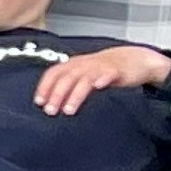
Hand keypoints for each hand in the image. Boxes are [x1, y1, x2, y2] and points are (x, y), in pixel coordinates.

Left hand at [36, 43, 170, 114]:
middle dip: (56, 95)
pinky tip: (98, 87)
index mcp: (73, 65)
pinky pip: (108, 74)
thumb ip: (69, 85)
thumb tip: (52, 102)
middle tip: (51, 111)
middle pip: (66, 78)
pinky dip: (102, 79)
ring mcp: (99, 67)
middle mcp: (83, 65)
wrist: (132, 58)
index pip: (53, 74)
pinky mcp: (116, 71)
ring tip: (69, 110)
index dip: (44, 87)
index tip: (39, 102)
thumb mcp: (82, 74)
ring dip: (74, 95)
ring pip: (84, 79)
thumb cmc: (103, 69)